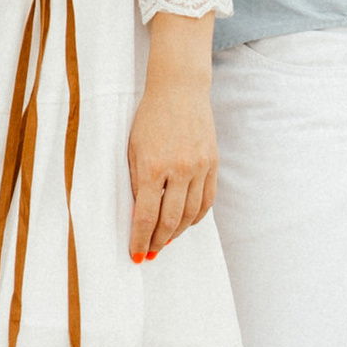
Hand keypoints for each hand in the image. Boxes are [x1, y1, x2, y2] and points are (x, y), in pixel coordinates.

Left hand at [125, 56, 216, 261]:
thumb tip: (140, 216)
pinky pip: (207, 201)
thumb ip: (137, 183)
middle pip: (170, 221)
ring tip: (165, 241)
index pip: (146, 216)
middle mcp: (179, 170)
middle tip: (149, 254)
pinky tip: (185, 223)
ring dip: (176, 233)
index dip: (140, 240)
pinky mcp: (213, 164)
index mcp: (153, 167)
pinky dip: (196, 217)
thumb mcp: (133, 150)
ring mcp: (199, 168)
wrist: (178, 91)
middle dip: (158, 242)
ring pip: (191, 215)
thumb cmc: (148, 119)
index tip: (136, 255)